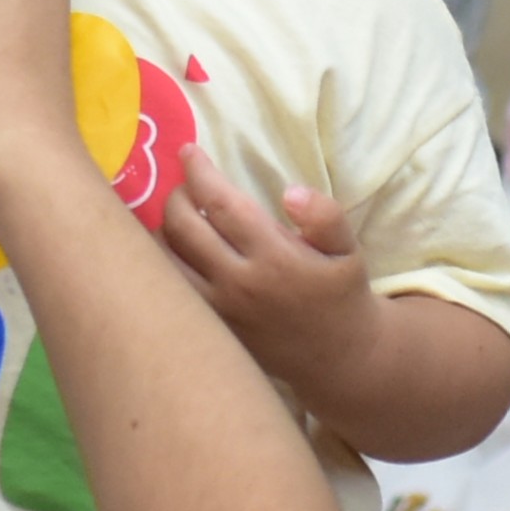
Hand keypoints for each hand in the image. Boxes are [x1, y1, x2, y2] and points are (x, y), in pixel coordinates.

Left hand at [160, 147, 376, 387]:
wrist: (336, 359)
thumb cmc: (339, 294)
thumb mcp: (348, 250)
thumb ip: (325, 216)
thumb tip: (290, 192)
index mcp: (274, 258)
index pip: (220, 204)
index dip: (198, 172)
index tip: (188, 151)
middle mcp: (238, 284)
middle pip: (183, 225)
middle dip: (177, 193)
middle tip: (186, 183)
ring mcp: (217, 309)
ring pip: (165, 258)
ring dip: (163, 226)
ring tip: (180, 213)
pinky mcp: (207, 327)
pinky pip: (169, 286)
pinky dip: (161, 260)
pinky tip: (175, 247)